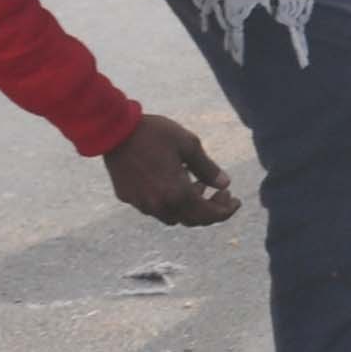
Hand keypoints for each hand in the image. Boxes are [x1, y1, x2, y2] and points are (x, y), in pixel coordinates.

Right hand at [105, 114, 238, 225]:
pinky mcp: (128, 198)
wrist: (114, 131)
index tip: (235, 201)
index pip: (207, 214)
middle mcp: (159, 205)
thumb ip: (208, 168)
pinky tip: (174, 183)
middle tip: (222, 193)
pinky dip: (170, 202)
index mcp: (176, 193)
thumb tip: (225, 184)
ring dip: (190, 207)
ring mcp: (141, 204)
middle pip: (191, 220)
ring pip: (172, 217)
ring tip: (198, 185)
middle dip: (211, 210)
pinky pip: (154, 208)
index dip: (225, 211)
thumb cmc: (155, 134)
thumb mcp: (189, 145)